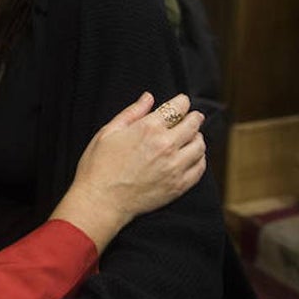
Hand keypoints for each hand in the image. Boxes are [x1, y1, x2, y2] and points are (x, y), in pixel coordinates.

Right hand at [56, 93, 205, 250]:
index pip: (177, 108)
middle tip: (193, 117)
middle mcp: (166, 146)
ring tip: (191, 138)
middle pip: (193, 125)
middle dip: (194, 117)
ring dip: (197, 138)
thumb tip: (148, 98)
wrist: (101, 200)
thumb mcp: (108, 132)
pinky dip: (199, 159)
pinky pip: (200, 168)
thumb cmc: (99, 166)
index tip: (182, 101)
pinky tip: (191, 157)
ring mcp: (175, 167)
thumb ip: (132, 113)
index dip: (182, 102)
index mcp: (148, 129)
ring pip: (200, 146)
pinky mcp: (179, 186)